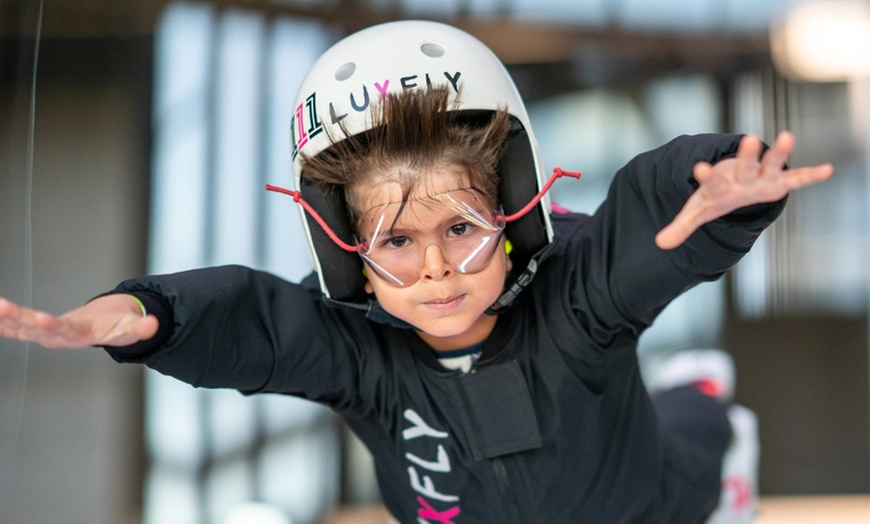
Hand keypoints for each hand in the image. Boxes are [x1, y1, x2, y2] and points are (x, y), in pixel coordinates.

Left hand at [0, 294, 158, 348]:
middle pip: (36, 328)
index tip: (42, 318)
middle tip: (3, 308)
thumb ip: (140, 328)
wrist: (102, 331)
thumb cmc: (115, 327)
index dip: (54, 325)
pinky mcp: (36, 329)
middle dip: (18, 318)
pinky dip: (1, 324)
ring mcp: (45, 334)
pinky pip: (14, 328)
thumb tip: (154, 325)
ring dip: (4, 319)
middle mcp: (58, 336)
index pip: (66, 330)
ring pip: (21, 327)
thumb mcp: (130, 327)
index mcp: (80, 334)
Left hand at [655, 131, 833, 249]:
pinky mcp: (778, 183)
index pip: (711, 182)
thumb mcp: (696, 212)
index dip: (705, 176)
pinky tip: (828, 170)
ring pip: (770, 164)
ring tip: (788, 136)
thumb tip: (659, 244)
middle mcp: (741, 178)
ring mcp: (761, 178)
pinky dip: (810, 175)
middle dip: (747, 155)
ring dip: (778, 153)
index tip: (698, 167)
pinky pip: (796, 179)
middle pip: (744, 166)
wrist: (732, 183)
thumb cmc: (714, 196)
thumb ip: (680, 226)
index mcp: (719, 186)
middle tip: (750, 138)